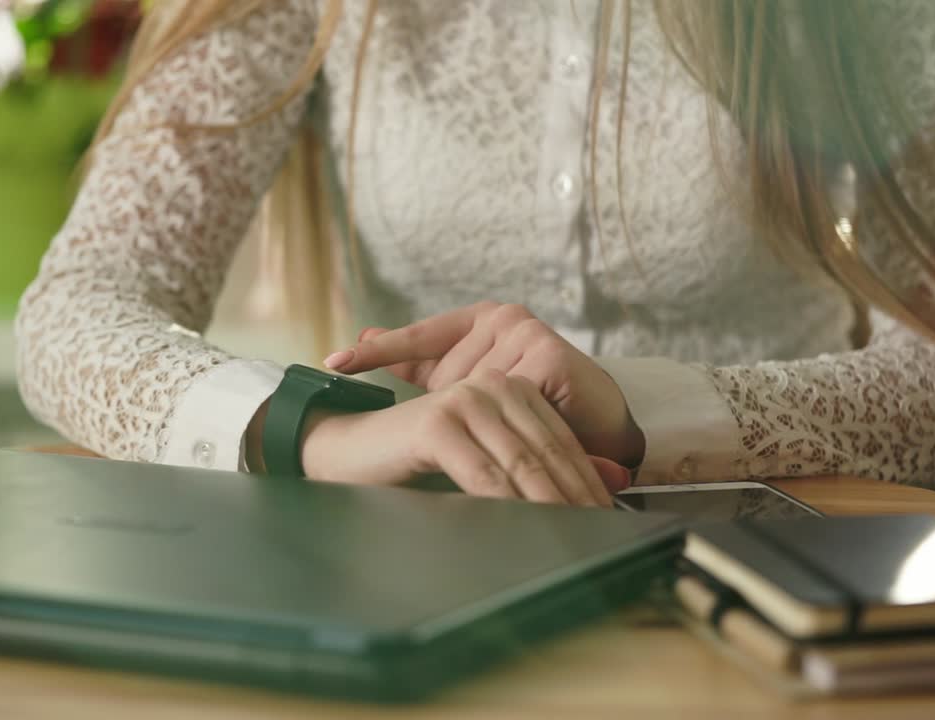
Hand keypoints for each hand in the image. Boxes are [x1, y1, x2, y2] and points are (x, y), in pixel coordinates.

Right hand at [299, 369, 629, 506]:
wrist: (349, 453)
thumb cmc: (418, 462)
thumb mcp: (488, 462)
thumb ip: (541, 466)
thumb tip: (616, 479)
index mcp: (509, 389)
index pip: (560, 441)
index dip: (587, 482)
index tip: (609, 517)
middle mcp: (491, 386)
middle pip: (545, 452)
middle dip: (576, 497)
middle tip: (601, 534)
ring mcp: (464, 401)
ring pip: (520, 464)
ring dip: (550, 505)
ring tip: (573, 537)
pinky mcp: (438, 424)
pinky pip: (483, 474)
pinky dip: (508, 504)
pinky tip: (525, 528)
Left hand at [323, 302, 644, 465]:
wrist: (601, 422)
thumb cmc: (533, 401)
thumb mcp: (472, 383)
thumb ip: (425, 364)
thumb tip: (364, 333)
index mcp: (481, 319)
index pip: (419, 338)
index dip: (378, 353)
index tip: (332, 361)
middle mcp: (503, 317)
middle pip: (448, 375)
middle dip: (449, 408)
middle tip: (449, 420)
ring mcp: (526, 332)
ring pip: (474, 393)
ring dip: (480, 422)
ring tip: (493, 433)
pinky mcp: (548, 356)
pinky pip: (504, 403)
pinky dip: (500, 429)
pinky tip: (501, 442)